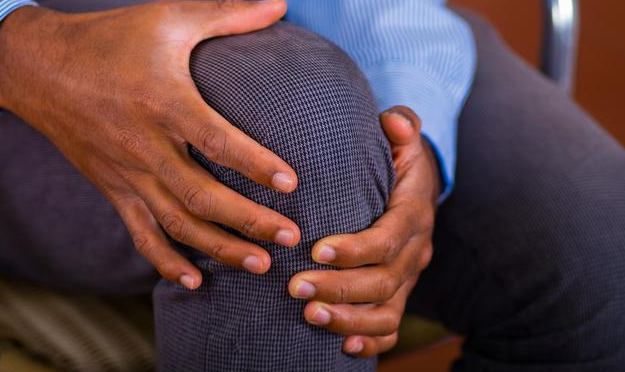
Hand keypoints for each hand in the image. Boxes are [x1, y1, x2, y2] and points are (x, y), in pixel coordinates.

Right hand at [0, 1, 300, 288]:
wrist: (39, 67)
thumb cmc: (111, 40)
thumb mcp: (169, 18)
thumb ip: (228, 13)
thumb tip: (282, 3)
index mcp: (163, 102)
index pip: (217, 140)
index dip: (255, 164)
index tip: (292, 183)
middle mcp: (145, 146)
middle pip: (201, 195)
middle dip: (248, 221)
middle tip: (291, 238)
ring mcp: (127, 174)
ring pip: (176, 223)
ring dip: (218, 248)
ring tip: (259, 264)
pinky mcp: (113, 189)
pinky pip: (139, 233)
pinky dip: (165, 260)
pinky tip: (192, 280)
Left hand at [288, 106, 439, 356]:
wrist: (415, 187)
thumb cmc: (396, 160)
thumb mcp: (402, 137)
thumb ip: (400, 125)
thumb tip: (396, 122)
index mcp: (413, 213)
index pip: (388, 239)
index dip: (356, 250)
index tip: (316, 250)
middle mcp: (414, 251)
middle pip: (383, 281)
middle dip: (339, 288)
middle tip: (295, 287)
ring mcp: (408, 277)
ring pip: (386, 310)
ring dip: (348, 319)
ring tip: (309, 315)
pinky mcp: (399, 293)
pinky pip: (391, 326)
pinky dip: (370, 341)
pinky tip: (343, 347)